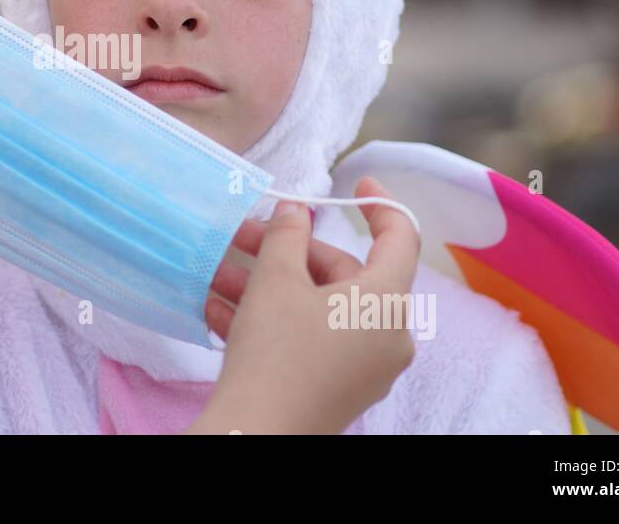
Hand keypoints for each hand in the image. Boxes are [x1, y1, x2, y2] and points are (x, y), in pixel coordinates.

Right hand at [188, 177, 420, 433]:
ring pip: (319, 308)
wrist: (255, 434)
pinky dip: (275, 320)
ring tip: (217, 276)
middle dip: (289, 252)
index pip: (401, 238)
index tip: (359, 183)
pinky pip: (312, 339)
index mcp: (386, 302)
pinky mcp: (338, 388)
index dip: (381, 205)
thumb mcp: (275, 281)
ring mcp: (365, 367)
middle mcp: (387, 335)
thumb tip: (296, 212)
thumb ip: (287, 235)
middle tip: (244, 237)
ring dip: (268, 286)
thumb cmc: (275, 353)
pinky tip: (220, 310)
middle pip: (346, 274)